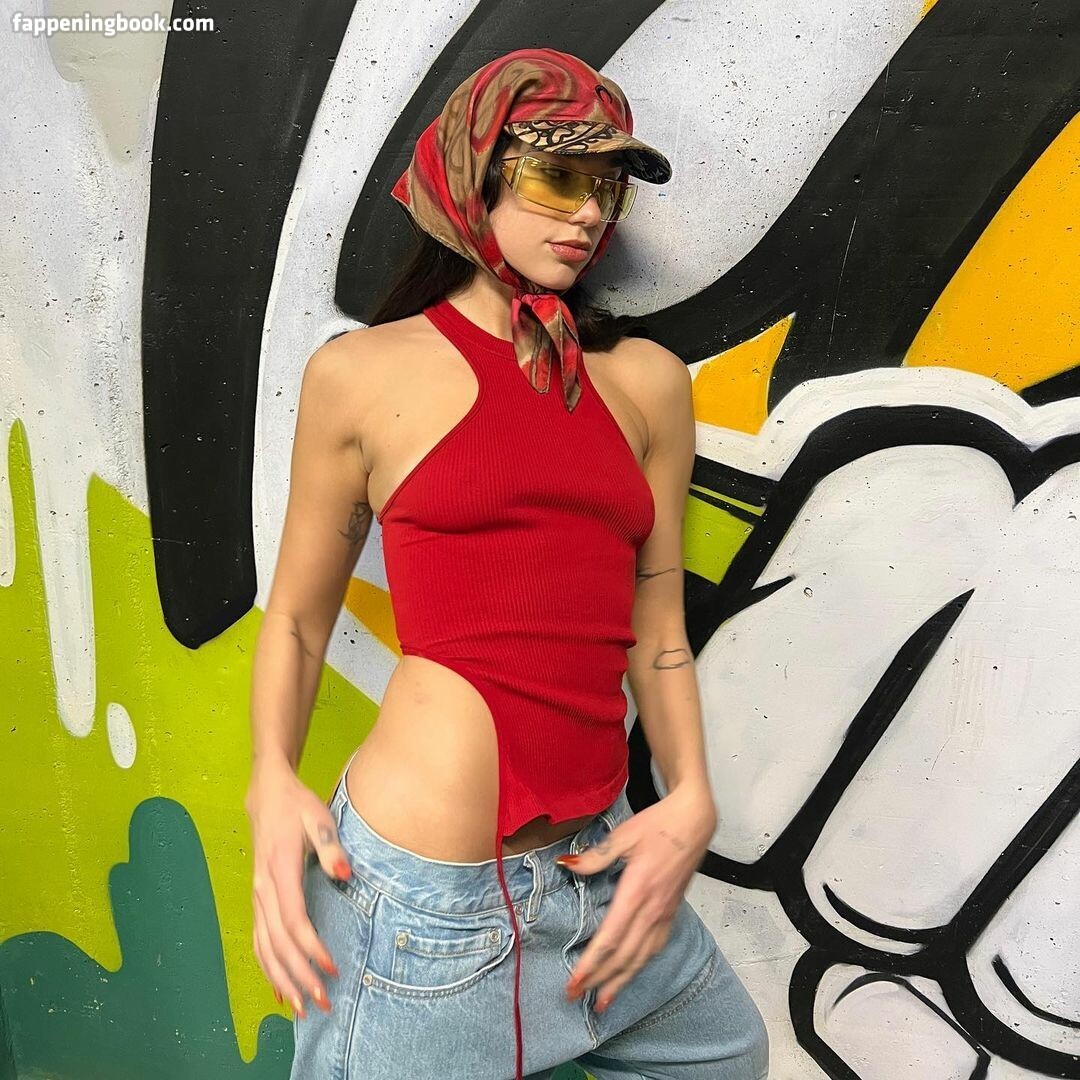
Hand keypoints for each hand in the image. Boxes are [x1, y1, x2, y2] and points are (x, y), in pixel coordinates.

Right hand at [244, 757, 353, 1017]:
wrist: (267, 794)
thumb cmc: (297, 805)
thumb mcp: (319, 816)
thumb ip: (332, 846)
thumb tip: (344, 873)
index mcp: (280, 870)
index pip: (294, 921)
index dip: (312, 949)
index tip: (332, 968)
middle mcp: (263, 889)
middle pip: (278, 943)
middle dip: (299, 976)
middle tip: (323, 1001)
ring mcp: (257, 896)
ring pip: (264, 948)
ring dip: (282, 979)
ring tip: (301, 1008)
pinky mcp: (257, 899)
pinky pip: (258, 941)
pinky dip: (268, 968)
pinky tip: (279, 989)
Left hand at [558, 782, 716, 1012]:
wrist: (695, 822)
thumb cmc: (658, 825)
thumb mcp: (623, 835)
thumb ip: (595, 857)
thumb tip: (565, 864)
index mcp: (637, 892)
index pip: (610, 938)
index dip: (591, 964)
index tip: (573, 982)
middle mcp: (652, 910)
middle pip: (623, 956)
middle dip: (599, 981)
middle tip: (575, 998)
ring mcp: (665, 913)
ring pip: (641, 958)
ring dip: (620, 982)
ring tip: (602, 1002)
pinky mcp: (672, 912)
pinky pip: (655, 947)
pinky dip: (640, 965)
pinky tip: (631, 973)